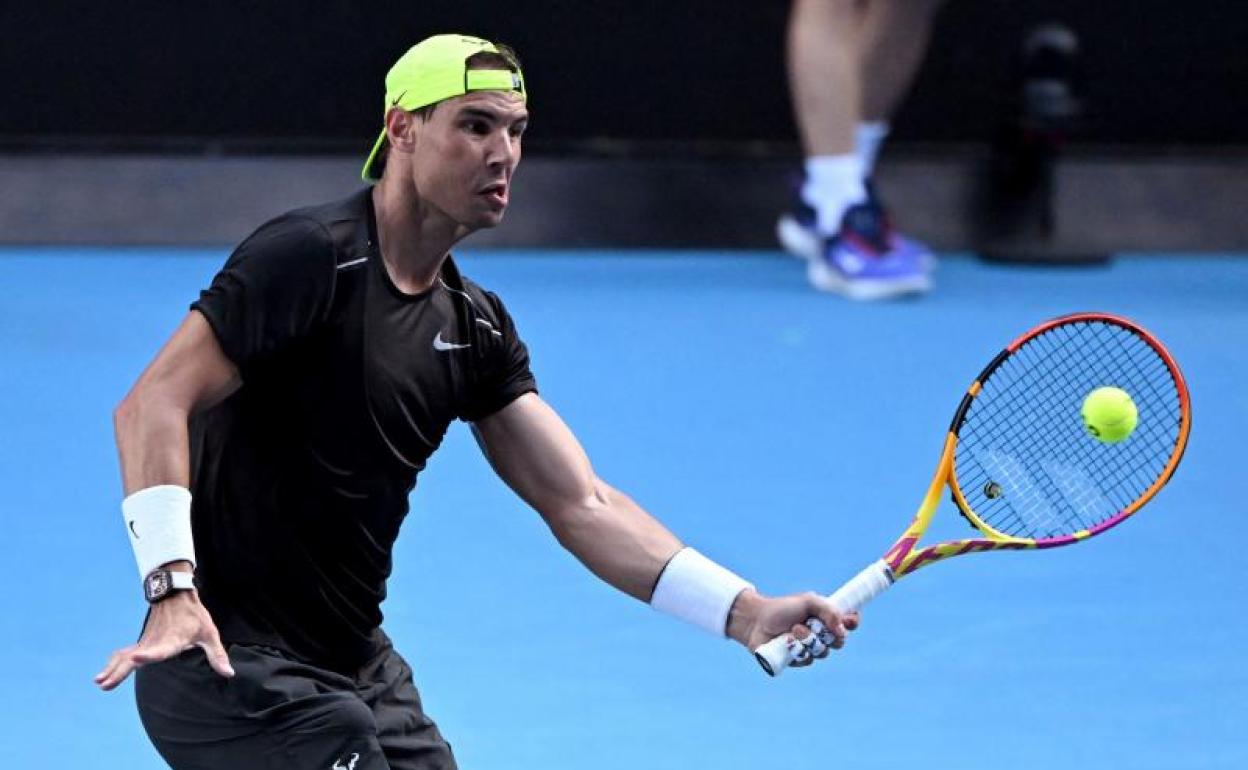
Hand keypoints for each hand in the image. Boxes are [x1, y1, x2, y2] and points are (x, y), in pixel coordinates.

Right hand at [94, 589, 234, 690]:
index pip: (161, 650)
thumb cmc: (194, 615)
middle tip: (105, 683)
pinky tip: (103, 676)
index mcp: (174, 639)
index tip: (135, 658)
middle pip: (135, 657)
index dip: (149, 655)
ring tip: (99, 683)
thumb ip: (217, 655)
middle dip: (120, 670)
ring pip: (125, 657)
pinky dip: (113, 663)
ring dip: (112, 669)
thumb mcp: (209, 633)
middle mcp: (156, 642)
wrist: (176, 595)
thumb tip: (229, 674)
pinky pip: (123, 654)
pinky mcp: (142, 642)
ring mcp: (146, 641)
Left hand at [726, 589, 859, 666]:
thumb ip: (828, 610)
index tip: (849, 621)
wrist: (756, 620)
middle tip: (813, 624)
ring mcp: (810, 649)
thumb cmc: (782, 608)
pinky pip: (807, 661)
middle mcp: (821, 635)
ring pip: (822, 652)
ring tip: (793, 630)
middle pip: (839, 642)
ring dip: (808, 639)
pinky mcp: (798, 661)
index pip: (848, 623)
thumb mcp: (808, 602)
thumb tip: (842, 629)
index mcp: (826, 618)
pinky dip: (797, 650)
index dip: (852, 623)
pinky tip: (786, 642)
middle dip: (827, 634)